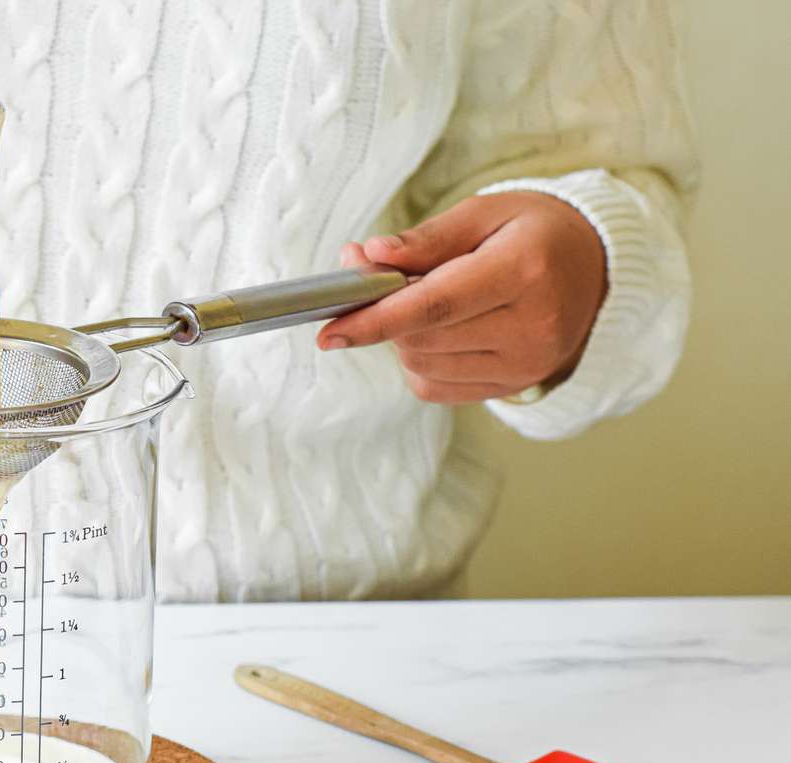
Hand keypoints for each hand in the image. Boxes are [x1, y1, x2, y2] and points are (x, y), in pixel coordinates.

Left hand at [318, 191, 606, 403]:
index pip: (435, 305)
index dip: (375, 319)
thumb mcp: (484, 213)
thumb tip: (367, 257)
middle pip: (422, 338)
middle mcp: (532, 326)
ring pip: (423, 366)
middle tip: (385, 283)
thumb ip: (424, 239)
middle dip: (386, 315)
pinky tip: (443, 332)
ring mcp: (527, 364)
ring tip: (431, 302)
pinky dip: (421, 361)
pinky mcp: (515, 387)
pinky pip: (436, 387)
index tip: (327, 331)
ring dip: (404, 338)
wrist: (596, 268)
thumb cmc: (534, 232)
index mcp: (525, 270)